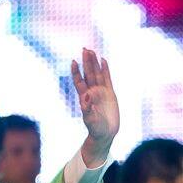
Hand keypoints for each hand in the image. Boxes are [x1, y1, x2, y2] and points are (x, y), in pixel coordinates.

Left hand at [71, 48, 119, 166]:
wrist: (105, 133)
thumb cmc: (95, 128)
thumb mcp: (90, 120)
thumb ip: (87, 109)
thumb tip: (85, 97)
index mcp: (85, 97)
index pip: (79, 81)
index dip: (76, 72)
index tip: (73, 61)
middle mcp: (92, 92)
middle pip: (88, 74)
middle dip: (86, 62)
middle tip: (84, 49)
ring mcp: (101, 92)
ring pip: (97, 74)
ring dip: (94, 63)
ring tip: (92, 51)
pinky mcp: (110, 93)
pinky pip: (107, 78)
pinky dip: (105, 69)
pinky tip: (103, 60)